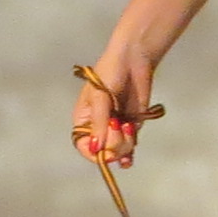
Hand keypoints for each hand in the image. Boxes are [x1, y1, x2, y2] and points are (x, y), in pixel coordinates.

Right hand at [71, 52, 159, 168]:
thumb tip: (96, 147)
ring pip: (118, 151)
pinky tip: (130, 157)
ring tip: (128, 125)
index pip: (84, 146)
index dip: (94, 152)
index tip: (105, 150)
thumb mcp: (100, 96)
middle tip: (120, 126)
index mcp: (83, 120)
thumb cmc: (109, 72)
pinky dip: (130, 151)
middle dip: (114, 145)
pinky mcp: (131, 125)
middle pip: (103, 151)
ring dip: (125, 145)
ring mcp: (115, 128)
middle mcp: (98, 127)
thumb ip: (99, 122)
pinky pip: (130, 146)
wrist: (133, 59)